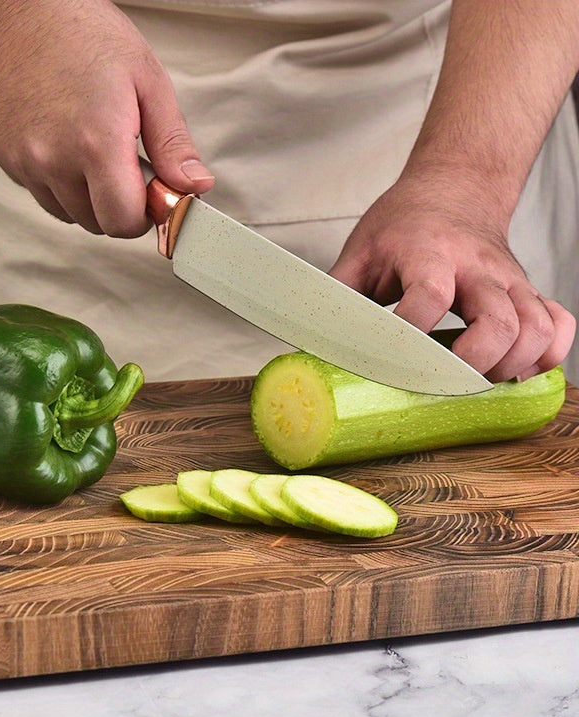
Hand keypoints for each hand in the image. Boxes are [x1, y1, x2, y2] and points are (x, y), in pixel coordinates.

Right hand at [0, 0, 213, 235]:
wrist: (24, 9)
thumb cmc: (88, 35)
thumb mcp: (149, 82)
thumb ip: (173, 145)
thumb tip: (195, 187)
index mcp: (97, 143)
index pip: (123, 223)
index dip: (143, 216)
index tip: (149, 195)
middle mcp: (54, 160)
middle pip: (97, 224)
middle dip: (117, 206)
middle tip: (124, 165)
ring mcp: (24, 162)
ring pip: (68, 214)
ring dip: (86, 197)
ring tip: (91, 149)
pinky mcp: (5, 158)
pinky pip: (41, 193)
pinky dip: (57, 181)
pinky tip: (62, 142)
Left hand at [328, 169, 575, 381]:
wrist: (453, 188)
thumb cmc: (402, 225)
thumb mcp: (360, 251)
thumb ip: (338, 294)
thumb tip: (308, 342)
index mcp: (426, 253)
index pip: (428, 296)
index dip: (412, 335)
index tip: (394, 360)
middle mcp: (476, 267)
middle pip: (499, 320)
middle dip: (475, 363)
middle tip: (449, 382)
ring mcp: (509, 279)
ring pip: (536, 326)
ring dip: (514, 364)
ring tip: (482, 381)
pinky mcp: (527, 289)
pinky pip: (559, 323)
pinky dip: (549, 354)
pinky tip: (519, 370)